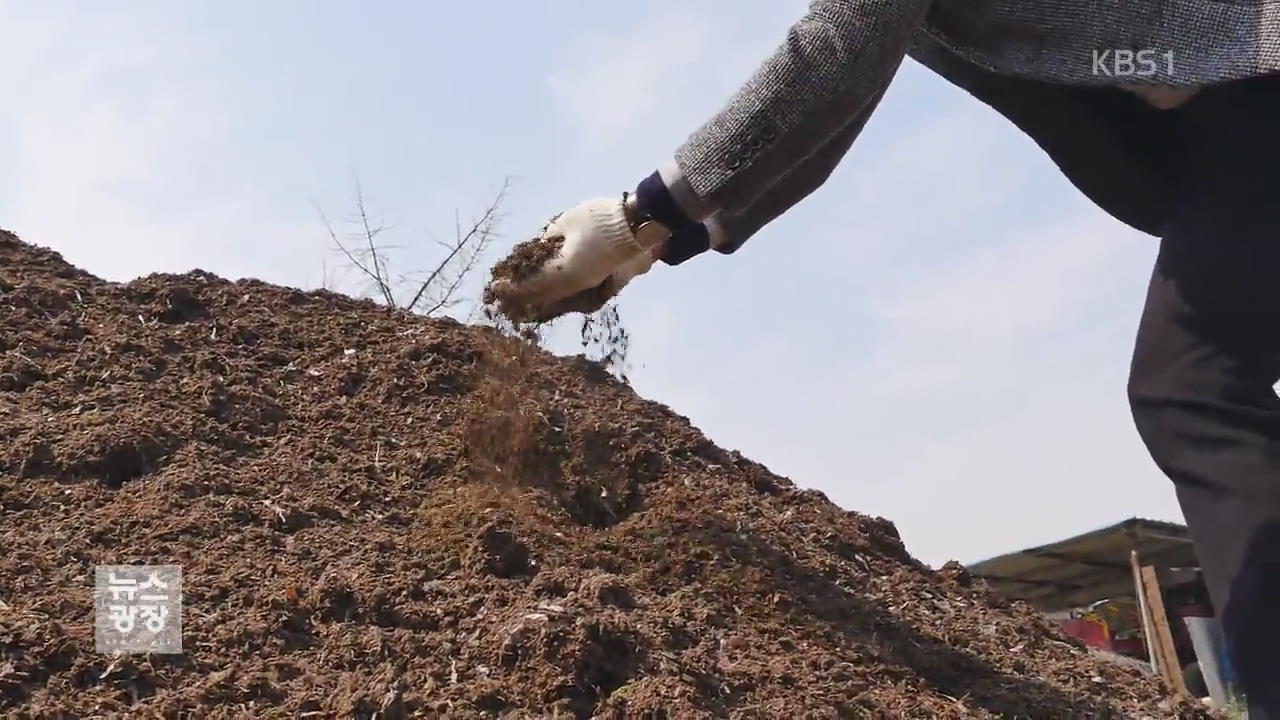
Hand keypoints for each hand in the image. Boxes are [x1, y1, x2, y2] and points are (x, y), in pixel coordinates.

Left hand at [485, 197, 660, 321]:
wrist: (638, 224)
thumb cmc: (601, 219)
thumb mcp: (565, 223)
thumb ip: (548, 240)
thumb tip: (539, 251)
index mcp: (565, 273)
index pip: (531, 286)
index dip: (511, 288)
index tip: (496, 287)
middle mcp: (575, 286)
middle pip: (542, 297)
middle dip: (522, 298)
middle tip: (503, 298)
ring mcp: (589, 287)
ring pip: (557, 298)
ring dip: (538, 298)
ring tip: (521, 299)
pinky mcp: (599, 283)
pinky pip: (570, 293)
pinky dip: (554, 292)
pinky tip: (546, 291)